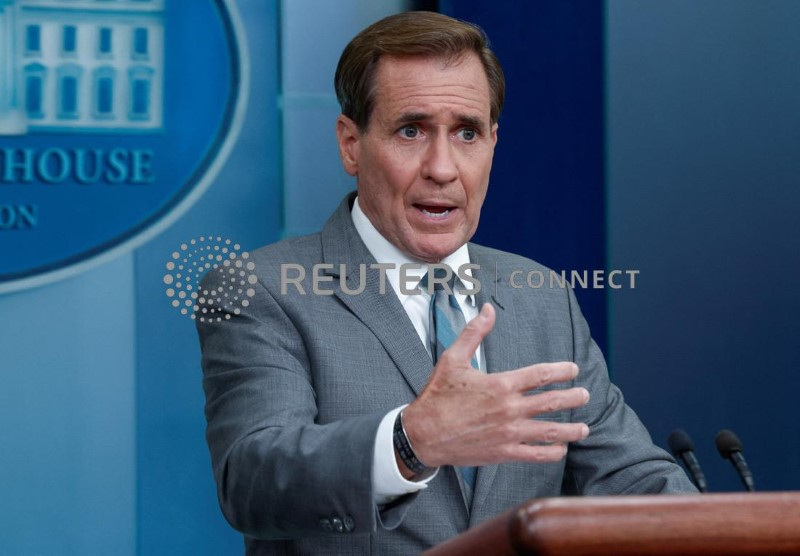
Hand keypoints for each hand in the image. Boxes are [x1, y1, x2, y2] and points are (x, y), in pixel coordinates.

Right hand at [399, 303, 589, 476]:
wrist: (423, 434)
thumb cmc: (437, 395)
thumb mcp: (452, 358)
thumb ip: (474, 333)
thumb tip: (487, 308)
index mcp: (501, 383)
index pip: (541, 374)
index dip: (562, 370)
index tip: (573, 370)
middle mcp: (509, 408)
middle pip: (553, 401)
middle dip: (574, 397)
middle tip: (585, 395)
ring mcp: (509, 432)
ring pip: (551, 431)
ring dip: (572, 429)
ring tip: (584, 428)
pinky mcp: (504, 453)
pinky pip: (536, 454)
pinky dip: (553, 452)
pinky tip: (560, 448)